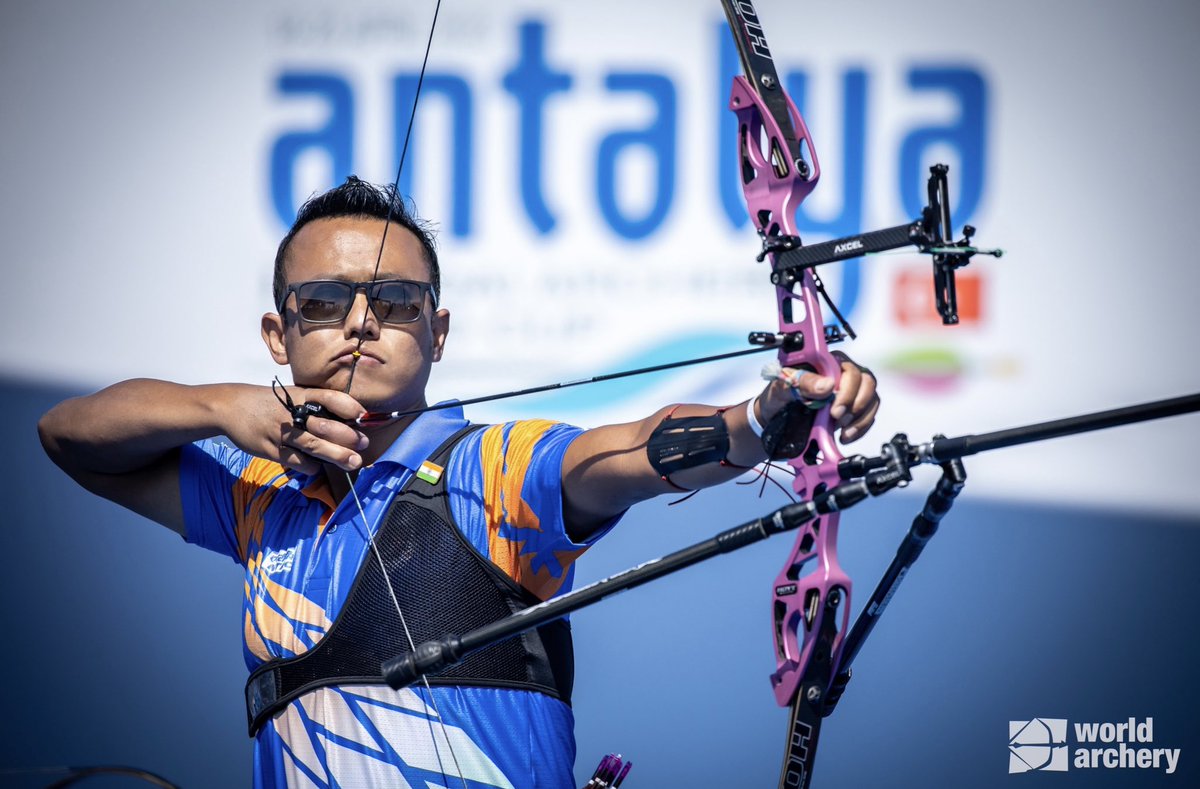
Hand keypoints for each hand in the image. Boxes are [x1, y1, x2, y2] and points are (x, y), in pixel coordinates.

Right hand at [225, 385, 369, 473]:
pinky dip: (311, 466)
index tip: (363, 415)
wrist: (230, 407)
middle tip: (364, 444)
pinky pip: (297, 461)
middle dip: (348, 437)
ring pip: (314, 446)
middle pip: (325, 426)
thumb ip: (314, 406)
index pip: (329, 397)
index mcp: (300, 395)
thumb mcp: (291, 395)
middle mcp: (293, 413)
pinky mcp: (271, 449)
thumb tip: (346, 422)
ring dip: (337, 456)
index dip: (348, 406)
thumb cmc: (268, 402)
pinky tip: (318, 467)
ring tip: (353, 462)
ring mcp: (281, 432)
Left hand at [757, 352, 879, 443]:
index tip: (834, 411)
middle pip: (867, 382)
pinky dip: (861, 427)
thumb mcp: (783, 386)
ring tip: (843, 431)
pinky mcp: (853, 407)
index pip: (850, 370)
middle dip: (855, 405)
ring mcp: (851, 390)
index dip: (847, 391)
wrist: (775, 414)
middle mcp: (843, 373)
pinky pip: (868, 415)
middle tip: (838, 420)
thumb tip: (828, 385)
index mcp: (828, 362)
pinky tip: (846, 436)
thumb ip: (803, 382)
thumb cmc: (779, 394)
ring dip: (860, 418)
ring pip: (872, 398)